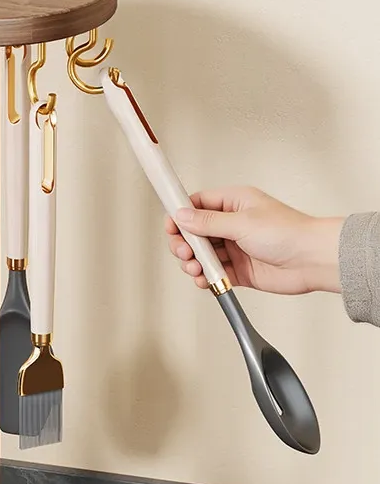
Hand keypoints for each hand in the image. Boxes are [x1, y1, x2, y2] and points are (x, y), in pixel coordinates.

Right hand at [165, 186, 342, 294]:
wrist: (312, 260)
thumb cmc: (289, 233)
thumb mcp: (242, 222)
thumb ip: (208, 221)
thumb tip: (182, 215)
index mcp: (234, 203)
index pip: (197, 205)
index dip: (180, 215)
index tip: (170, 226)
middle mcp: (233, 224)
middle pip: (195, 232)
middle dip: (184, 243)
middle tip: (184, 252)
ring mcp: (235, 248)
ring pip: (202, 254)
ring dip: (193, 262)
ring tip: (195, 268)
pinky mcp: (239, 270)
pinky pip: (214, 273)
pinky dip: (205, 278)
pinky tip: (205, 280)